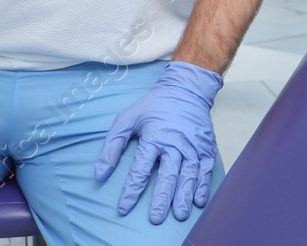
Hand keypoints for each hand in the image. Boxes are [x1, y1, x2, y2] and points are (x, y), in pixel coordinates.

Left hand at [94, 61, 222, 223]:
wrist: (186, 88)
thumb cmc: (154, 105)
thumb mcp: (127, 119)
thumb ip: (112, 146)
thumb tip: (99, 174)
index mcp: (154, 137)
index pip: (140, 169)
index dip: (131, 191)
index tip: (124, 208)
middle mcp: (175, 144)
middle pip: (167, 175)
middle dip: (161, 198)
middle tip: (155, 218)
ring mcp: (193, 146)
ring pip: (188, 175)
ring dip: (183, 196)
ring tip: (179, 214)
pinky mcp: (206, 147)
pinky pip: (205, 169)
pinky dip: (203, 185)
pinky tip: (198, 201)